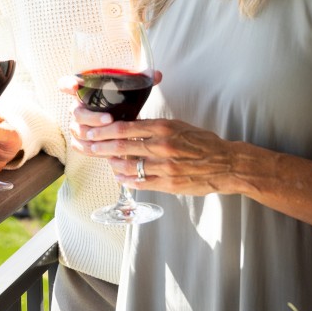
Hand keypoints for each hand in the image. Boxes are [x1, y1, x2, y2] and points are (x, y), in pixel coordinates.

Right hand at [62, 70, 161, 178]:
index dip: (67, 84)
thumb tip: (157, 75)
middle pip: (75, 112)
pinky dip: (89, 149)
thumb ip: (141, 81)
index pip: (66, 84)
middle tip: (109, 119)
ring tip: (109, 138)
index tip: (75, 85)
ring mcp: (76, 125)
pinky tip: (102, 151)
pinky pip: (78, 145)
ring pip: (77, 130)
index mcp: (83, 92)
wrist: (121, 122)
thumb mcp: (130, 92)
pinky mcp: (80, 141)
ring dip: (92, 134)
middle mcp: (76, 108)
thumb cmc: (122, 103)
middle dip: (91, 117)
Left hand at [89, 118, 239, 194]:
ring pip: (127, 167)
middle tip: (85, 145)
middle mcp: (162, 147)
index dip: (103, 130)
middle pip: (121, 147)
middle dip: (98, 146)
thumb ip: (153, 127)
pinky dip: (126, 179)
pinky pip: (139, 183)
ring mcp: (164, 168)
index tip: (90, 130)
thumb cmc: (202, 143)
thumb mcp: (178, 126)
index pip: (124, 127)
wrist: (226, 164)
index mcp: (164, 128)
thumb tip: (128, 127)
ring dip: (111, 164)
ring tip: (104, 161)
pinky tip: (119, 176)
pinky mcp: (168, 184)